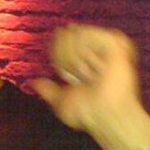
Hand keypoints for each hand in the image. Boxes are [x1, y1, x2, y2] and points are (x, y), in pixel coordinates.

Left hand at [31, 24, 149, 149]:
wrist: (105, 116)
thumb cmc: (89, 112)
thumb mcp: (62, 101)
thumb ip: (48, 89)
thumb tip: (33, 83)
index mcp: (87, 56)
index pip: (61, 38)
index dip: (57, 56)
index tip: (69, 77)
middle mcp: (98, 46)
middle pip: (65, 34)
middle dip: (66, 59)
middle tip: (81, 77)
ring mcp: (108, 42)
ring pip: (75, 34)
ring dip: (76, 60)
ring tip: (90, 74)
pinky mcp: (116, 42)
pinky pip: (86, 35)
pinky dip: (86, 55)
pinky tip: (97, 68)